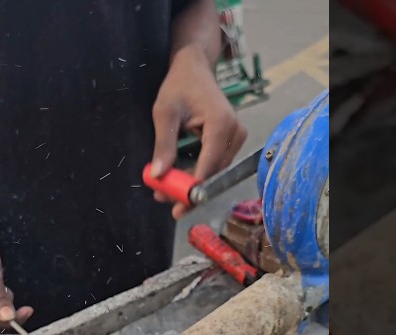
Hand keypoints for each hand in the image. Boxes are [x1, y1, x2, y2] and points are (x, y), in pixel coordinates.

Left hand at [149, 46, 247, 218]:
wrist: (195, 68)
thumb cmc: (179, 85)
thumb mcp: (164, 112)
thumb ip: (163, 144)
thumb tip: (158, 175)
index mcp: (221, 123)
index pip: (209, 165)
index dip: (193, 188)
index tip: (176, 205)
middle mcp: (235, 133)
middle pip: (213, 173)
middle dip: (188, 189)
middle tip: (162, 198)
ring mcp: (237, 138)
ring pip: (214, 172)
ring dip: (191, 183)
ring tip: (164, 188)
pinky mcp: (232, 141)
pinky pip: (215, 164)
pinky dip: (196, 172)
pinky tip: (177, 175)